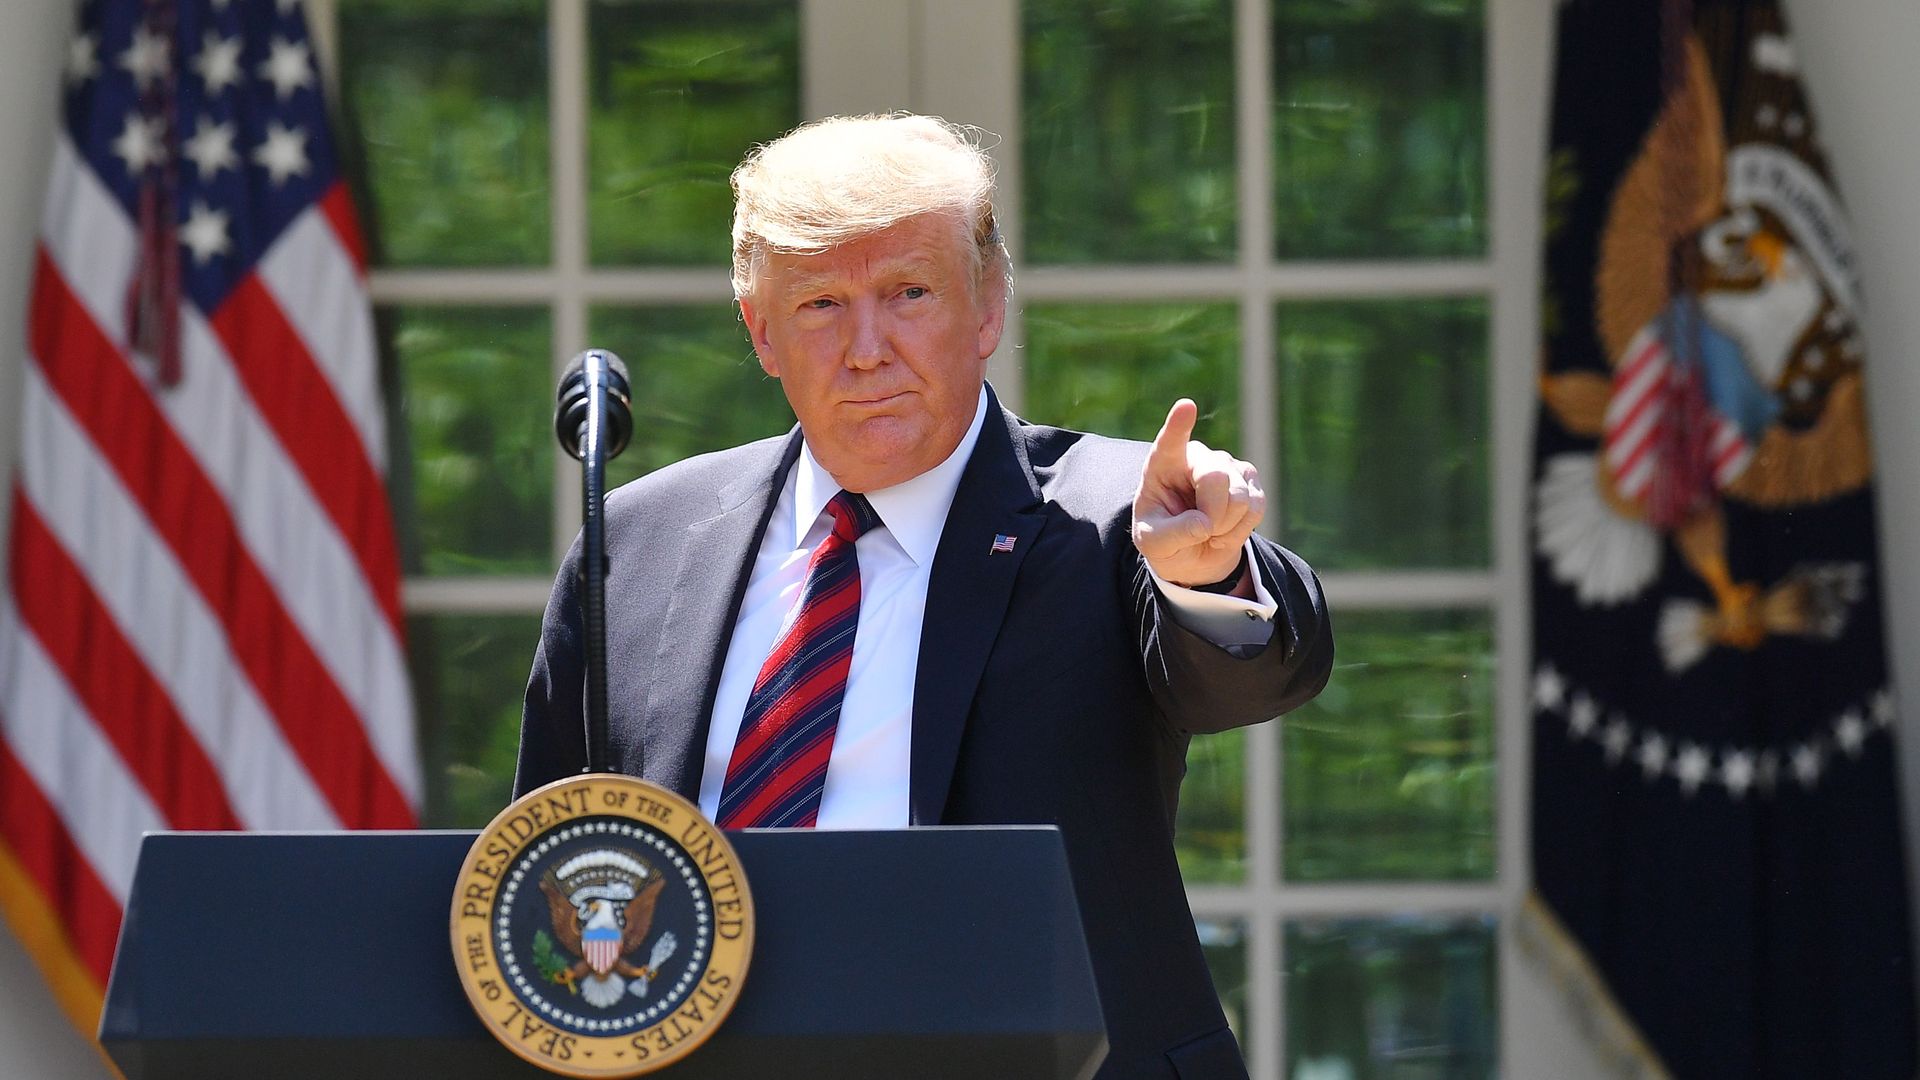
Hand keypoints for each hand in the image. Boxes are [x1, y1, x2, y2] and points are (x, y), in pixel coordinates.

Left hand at [1132, 399, 1264, 591]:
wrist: (1190, 553)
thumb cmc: (1164, 541)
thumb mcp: (1153, 544)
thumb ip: (1172, 534)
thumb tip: (1205, 522)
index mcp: (1163, 464)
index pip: (1170, 442)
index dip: (1179, 425)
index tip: (1185, 407)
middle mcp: (1196, 457)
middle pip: (1215, 478)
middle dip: (1212, 515)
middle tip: (1200, 531)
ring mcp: (1225, 464)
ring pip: (1239, 498)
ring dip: (1225, 527)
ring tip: (1210, 531)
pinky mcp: (1249, 479)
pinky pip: (1256, 507)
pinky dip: (1241, 530)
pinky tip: (1226, 529)